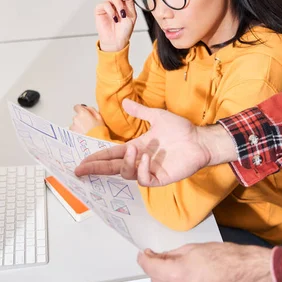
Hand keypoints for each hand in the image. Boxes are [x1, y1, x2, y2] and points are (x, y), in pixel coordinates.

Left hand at [70, 105, 104, 134]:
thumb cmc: (99, 131)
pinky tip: (84, 136)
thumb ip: (92, 110)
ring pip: (75, 125)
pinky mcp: (71, 134)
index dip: (81, 109)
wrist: (95, 144)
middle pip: (77, 117)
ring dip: (79, 127)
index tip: (83, 112)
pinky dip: (77, 133)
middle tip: (88, 125)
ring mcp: (73, 127)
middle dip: (81, 120)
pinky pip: (74, 131)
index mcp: (83, 113)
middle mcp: (76, 119)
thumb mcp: (99, 117)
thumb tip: (87, 108)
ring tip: (87, 132)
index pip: (77, 107)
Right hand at [74, 99, 237, 185]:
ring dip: (126, 162)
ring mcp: (148, 170)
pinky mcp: (160, 178)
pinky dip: (141, 169)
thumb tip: (125, 102)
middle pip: (112, 167)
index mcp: (136, 147)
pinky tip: (146, 158)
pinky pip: (143, 179)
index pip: (111, 155)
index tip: (81, 162)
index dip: (96, 159)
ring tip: (134, 150)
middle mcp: (139, 160)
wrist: (200, 140)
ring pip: (126, 173)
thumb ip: (140, 112)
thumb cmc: (181, 130)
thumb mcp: (157, 117)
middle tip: (81, 169)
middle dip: (96, 168)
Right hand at [95, 0, 136, 51]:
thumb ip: (131, 3)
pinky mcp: (100, 9)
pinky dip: (111, 10)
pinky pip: (105, 4)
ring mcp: (109, 5)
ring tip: (121, 15)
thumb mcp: (132, 16)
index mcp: (126, 2)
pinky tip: (114, 18)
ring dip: (118, 5)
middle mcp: (117, 1)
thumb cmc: (125, 30)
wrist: (117, 40)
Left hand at [138, 243, 276, 281]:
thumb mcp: (194, 248)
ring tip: (169, 266)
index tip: (144, 254)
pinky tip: (179, 276)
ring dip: (161, 279)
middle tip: (158, 256)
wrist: (248, 274)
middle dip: (153, 268)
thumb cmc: (228, 258)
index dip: (144, 259)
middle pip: (154, 281)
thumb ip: (173, 255)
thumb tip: (162, 257)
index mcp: (178, 274)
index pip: (150, 267)